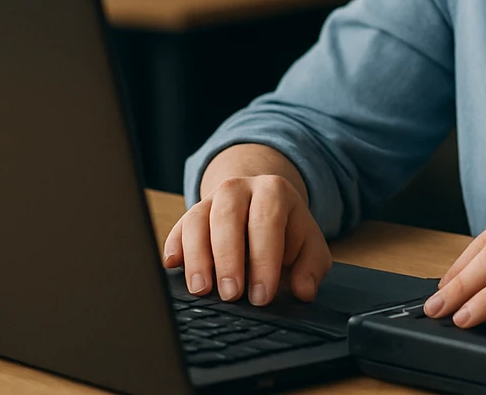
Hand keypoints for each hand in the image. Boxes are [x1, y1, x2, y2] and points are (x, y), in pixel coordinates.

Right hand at [163, 162, 330, 306]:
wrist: (261, 201)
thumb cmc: (286, 230)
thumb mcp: (308, 243)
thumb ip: (312, 266)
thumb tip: (304, 291)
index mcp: (273, 191)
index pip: (267, 223)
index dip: (264, 261)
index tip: (262, 296)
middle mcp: (238, 188)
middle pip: (227, 218)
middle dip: (228, 259)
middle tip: (231, 295)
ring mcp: (210, 199)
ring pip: (197, 221)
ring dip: (197, 257)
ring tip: (201, 290)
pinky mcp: (190, 214)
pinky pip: (177, 227)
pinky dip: (174, 247)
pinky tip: (174, 266)